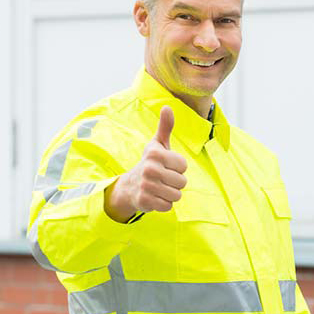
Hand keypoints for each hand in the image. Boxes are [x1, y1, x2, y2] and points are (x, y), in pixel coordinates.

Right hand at [105, 106, 187, 221]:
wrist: (130, 186)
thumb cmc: (150, 163)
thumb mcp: (157, 145)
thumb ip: (165, 127)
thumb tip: (167, 106)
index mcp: (155, 154)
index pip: (184, 166)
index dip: (178, 168)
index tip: (166, 166)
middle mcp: (150, 169)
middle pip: (183, 182)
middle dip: (176, 183)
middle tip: (163, 179)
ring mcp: (146, 186)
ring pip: (177, 195)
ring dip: (171, 194)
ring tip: (160, 188)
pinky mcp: (145, 201)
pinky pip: (168, 206)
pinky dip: (164, 204)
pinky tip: (155, 197)